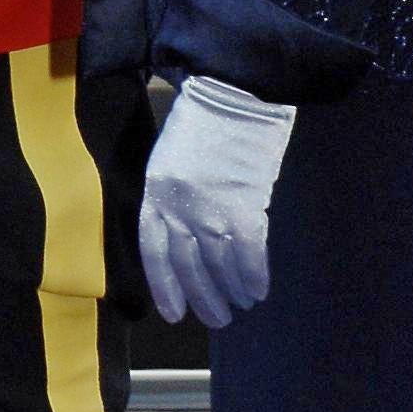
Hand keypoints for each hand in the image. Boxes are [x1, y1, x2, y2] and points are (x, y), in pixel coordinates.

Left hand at [137, 74, 296, 329]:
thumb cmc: (204, 123)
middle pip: (188, 265)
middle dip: (202, 297)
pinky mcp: (244, 204)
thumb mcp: (172, 161)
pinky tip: (258, 290)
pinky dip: (254, 275)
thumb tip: (191, 240)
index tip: (175, 314)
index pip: (154, 252)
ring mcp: (211, 207)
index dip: (164, 286)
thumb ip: (174, 200)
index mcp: (156, 193)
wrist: (234, 93)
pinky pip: (249, 252)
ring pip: (219, 265)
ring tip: (240, 305)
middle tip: (216, 318)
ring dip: (230, 291)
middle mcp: (178, 206)